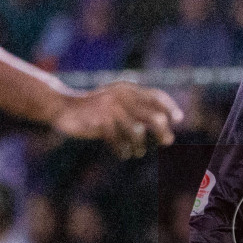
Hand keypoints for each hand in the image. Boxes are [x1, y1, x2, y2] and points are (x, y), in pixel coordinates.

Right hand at [52, 82, 182, 157]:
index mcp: (127, 89)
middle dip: (162, 132)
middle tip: (167, 142)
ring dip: (139, 146)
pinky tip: (123, 153)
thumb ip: (139, 114)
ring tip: (137, 152)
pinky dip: (122, 150)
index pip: (155, 96)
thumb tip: (168, 135)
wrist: (62, 107)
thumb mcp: (118, 105)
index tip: (179, 119)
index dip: (170, 107)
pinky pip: (118, 140)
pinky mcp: (99, 121)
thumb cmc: (96, 109)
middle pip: (153, 117)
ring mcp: (110, 108)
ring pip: (137, 132)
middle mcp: (121, 96)